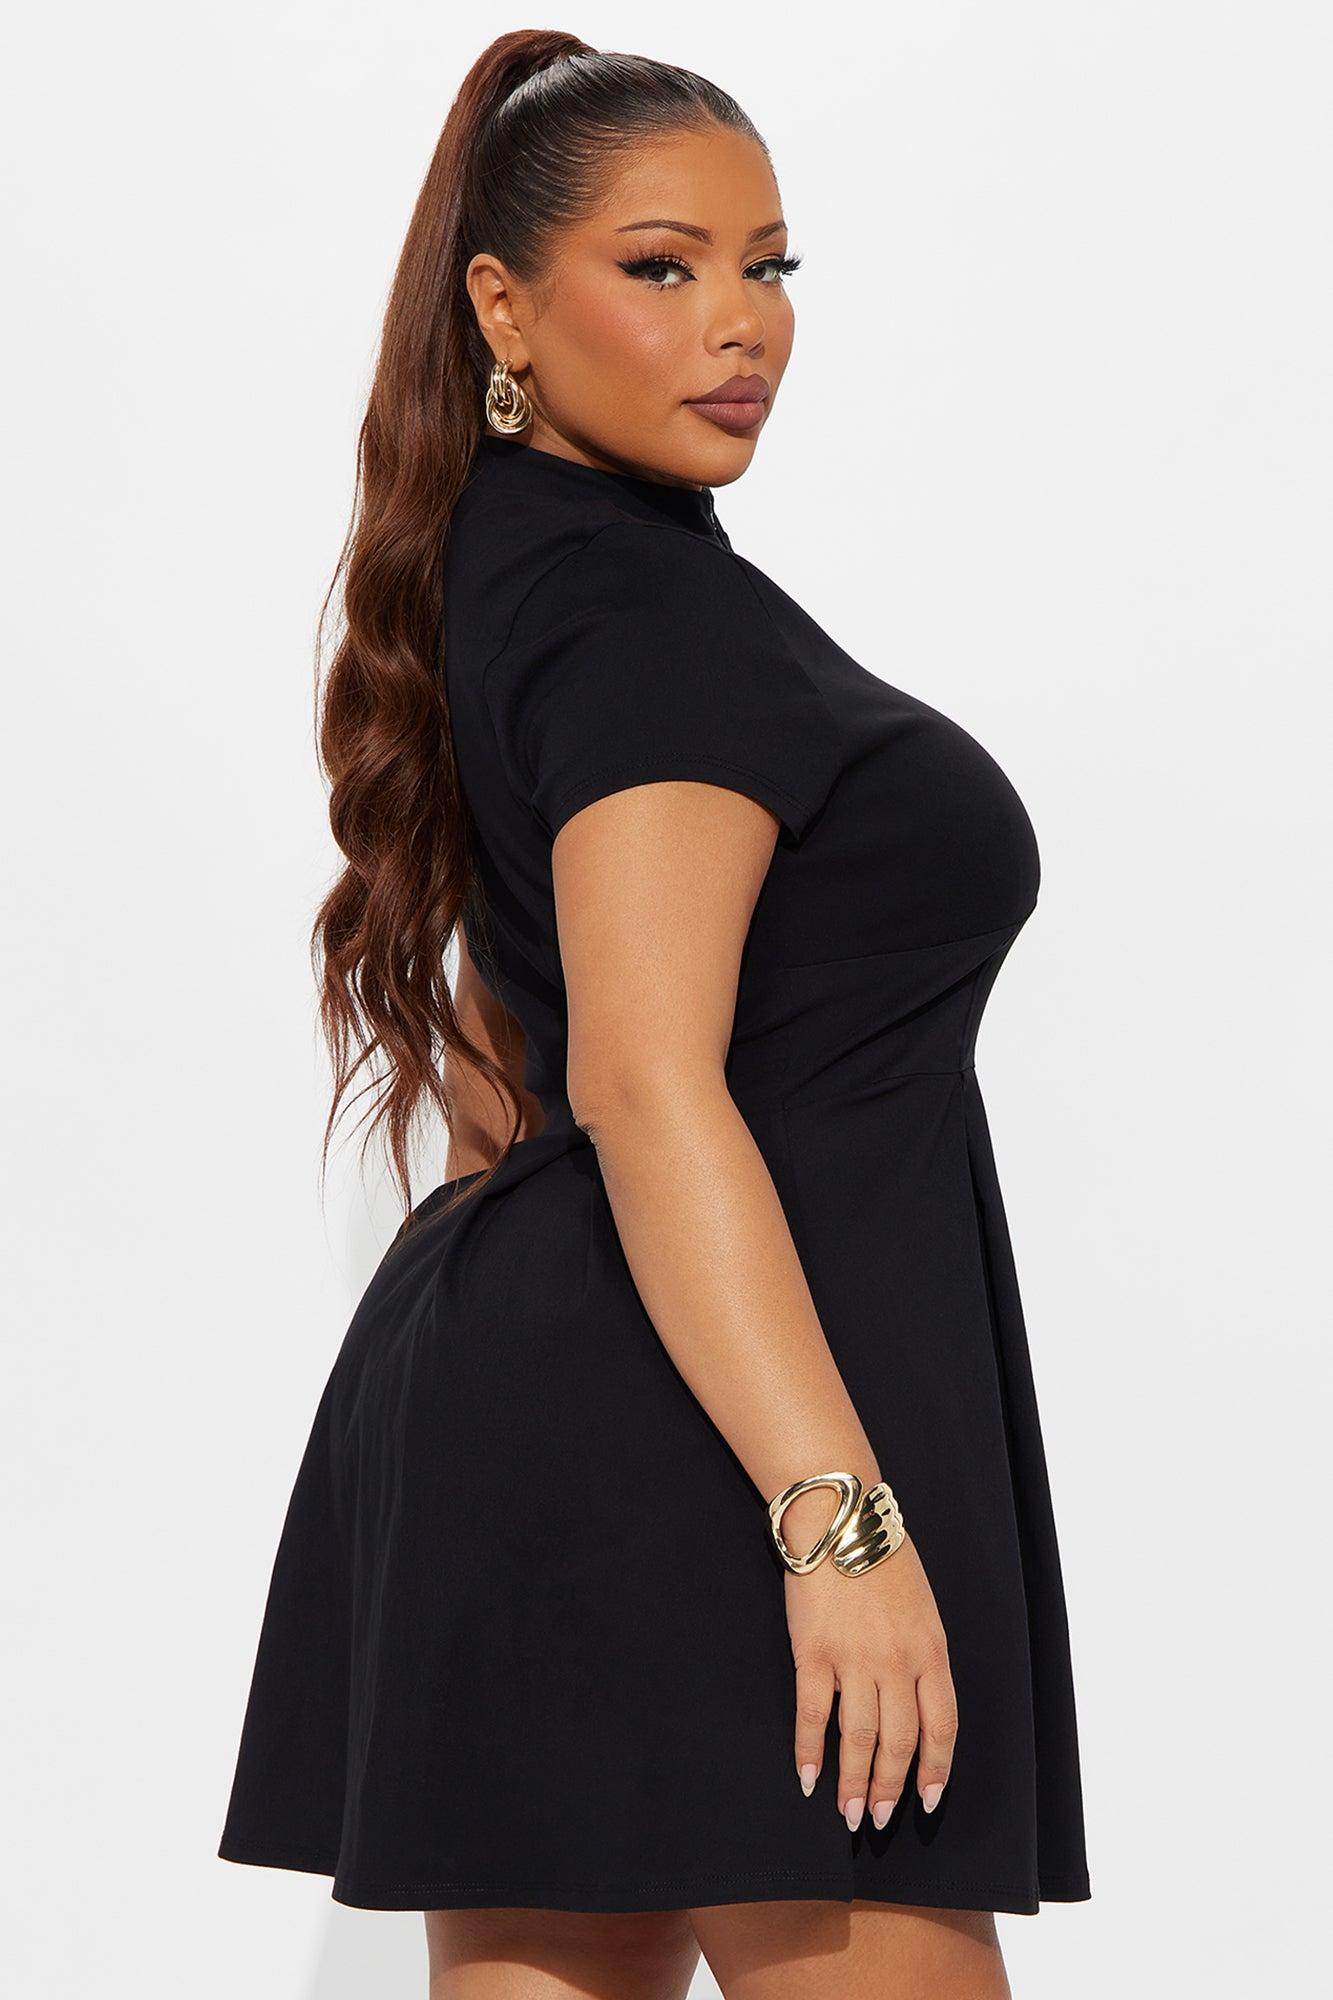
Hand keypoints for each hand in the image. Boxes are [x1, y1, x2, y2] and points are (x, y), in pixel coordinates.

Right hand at [783, 1514, 957, 1830]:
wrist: (841, 1518)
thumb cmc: (883, 1556)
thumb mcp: (923, 1607)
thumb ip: (921, 1655)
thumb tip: (913, 1703)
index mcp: (931, 1650)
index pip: (942, 1726)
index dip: (935, 1769)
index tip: (927, 1800)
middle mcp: (897, 1662)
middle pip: (899, 1741)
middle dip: (891, 1787)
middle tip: (880, 1819)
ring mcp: (854, 1660)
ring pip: (858, 1738)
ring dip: (854, 1782)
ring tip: (849, 1814)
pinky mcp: (814, 1653)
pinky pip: (813, 1714)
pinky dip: (809, 1750)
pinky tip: (807, 1776)